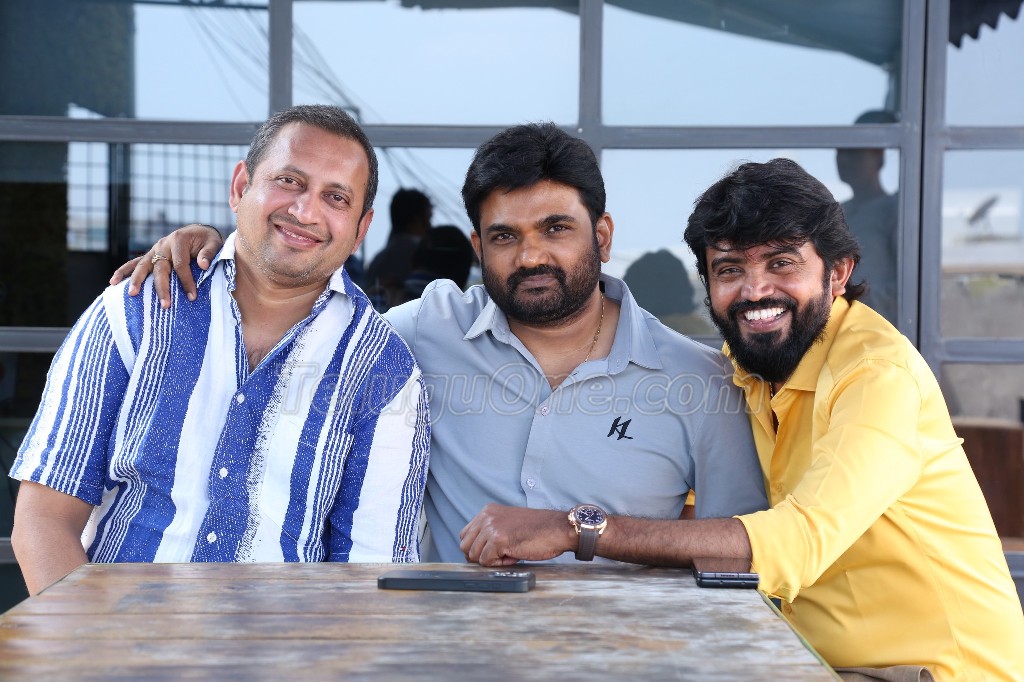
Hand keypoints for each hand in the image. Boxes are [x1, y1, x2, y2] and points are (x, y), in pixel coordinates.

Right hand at [109, 224, 223, 308]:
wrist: (197, 232)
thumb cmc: (207, 240)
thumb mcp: (214, 243)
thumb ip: (209, 253)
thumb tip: (203, 265)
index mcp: (178, 240)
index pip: (180, 264)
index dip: (186, 281)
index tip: (192, 296)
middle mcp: (163, 244)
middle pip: (160, 268)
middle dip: (162, 287)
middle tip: (165, 305)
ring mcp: (154, 250)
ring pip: (142, 266)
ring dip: (136, 280)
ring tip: (132, 294)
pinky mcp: (150, 255)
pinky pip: (135, 264)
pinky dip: (123, 272)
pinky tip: (113, 282)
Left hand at [459, 504, 576, 565]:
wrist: (558, 529)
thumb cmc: (537, 530)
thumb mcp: (507, 523)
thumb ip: (490, 531)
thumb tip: (473, 553)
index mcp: (487, 511)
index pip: (465, 535)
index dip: (477, 548)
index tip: (493, 552)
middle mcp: (486, 516)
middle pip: (465, 546)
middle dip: (480, 556)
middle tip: (502, 555)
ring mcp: (491, 527)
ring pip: (474, 555)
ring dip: (492, 560)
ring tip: (511, 553)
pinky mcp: (498, 539)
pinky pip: (487, 561)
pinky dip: (500, 564)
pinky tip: (515, 555)